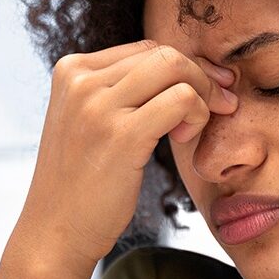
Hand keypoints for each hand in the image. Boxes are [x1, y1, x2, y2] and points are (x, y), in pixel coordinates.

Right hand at [15, 40, 238, 271]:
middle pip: (165, 54)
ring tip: (192, 130)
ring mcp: (98, 105)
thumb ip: (123, 93)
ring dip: (203, 96)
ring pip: (176, 69)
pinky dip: (197, 114)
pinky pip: (182, 100)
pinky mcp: (121, 134)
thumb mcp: (92, 123)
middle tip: (221, 106)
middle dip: (204, 77)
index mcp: (72, 70)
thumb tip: (184, 70)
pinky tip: (184, 139)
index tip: (210, 91)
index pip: (146, 50)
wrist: (56, 229)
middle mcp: (81, 79)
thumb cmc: (84, 182)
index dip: (187, 68)